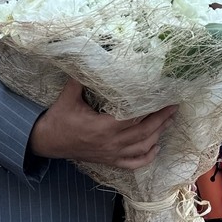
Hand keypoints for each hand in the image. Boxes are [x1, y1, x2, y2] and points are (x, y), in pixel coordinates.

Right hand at [28, 78, 176, 169]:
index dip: (152, 110)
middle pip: (144, 133)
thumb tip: (88, 58)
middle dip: (161, 120)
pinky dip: (147, 157)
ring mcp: (111, 154)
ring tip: (168, 122)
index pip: (135, 118)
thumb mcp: (68, 96)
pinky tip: (155, 148)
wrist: (47, 142)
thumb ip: (80, 79)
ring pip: (142, 148)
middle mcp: (111, 142)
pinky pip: (133, 164)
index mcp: (103, 126)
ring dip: (158, 135)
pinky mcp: (109, 161)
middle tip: (174, 108)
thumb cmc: (59, 118)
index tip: (164, 99)